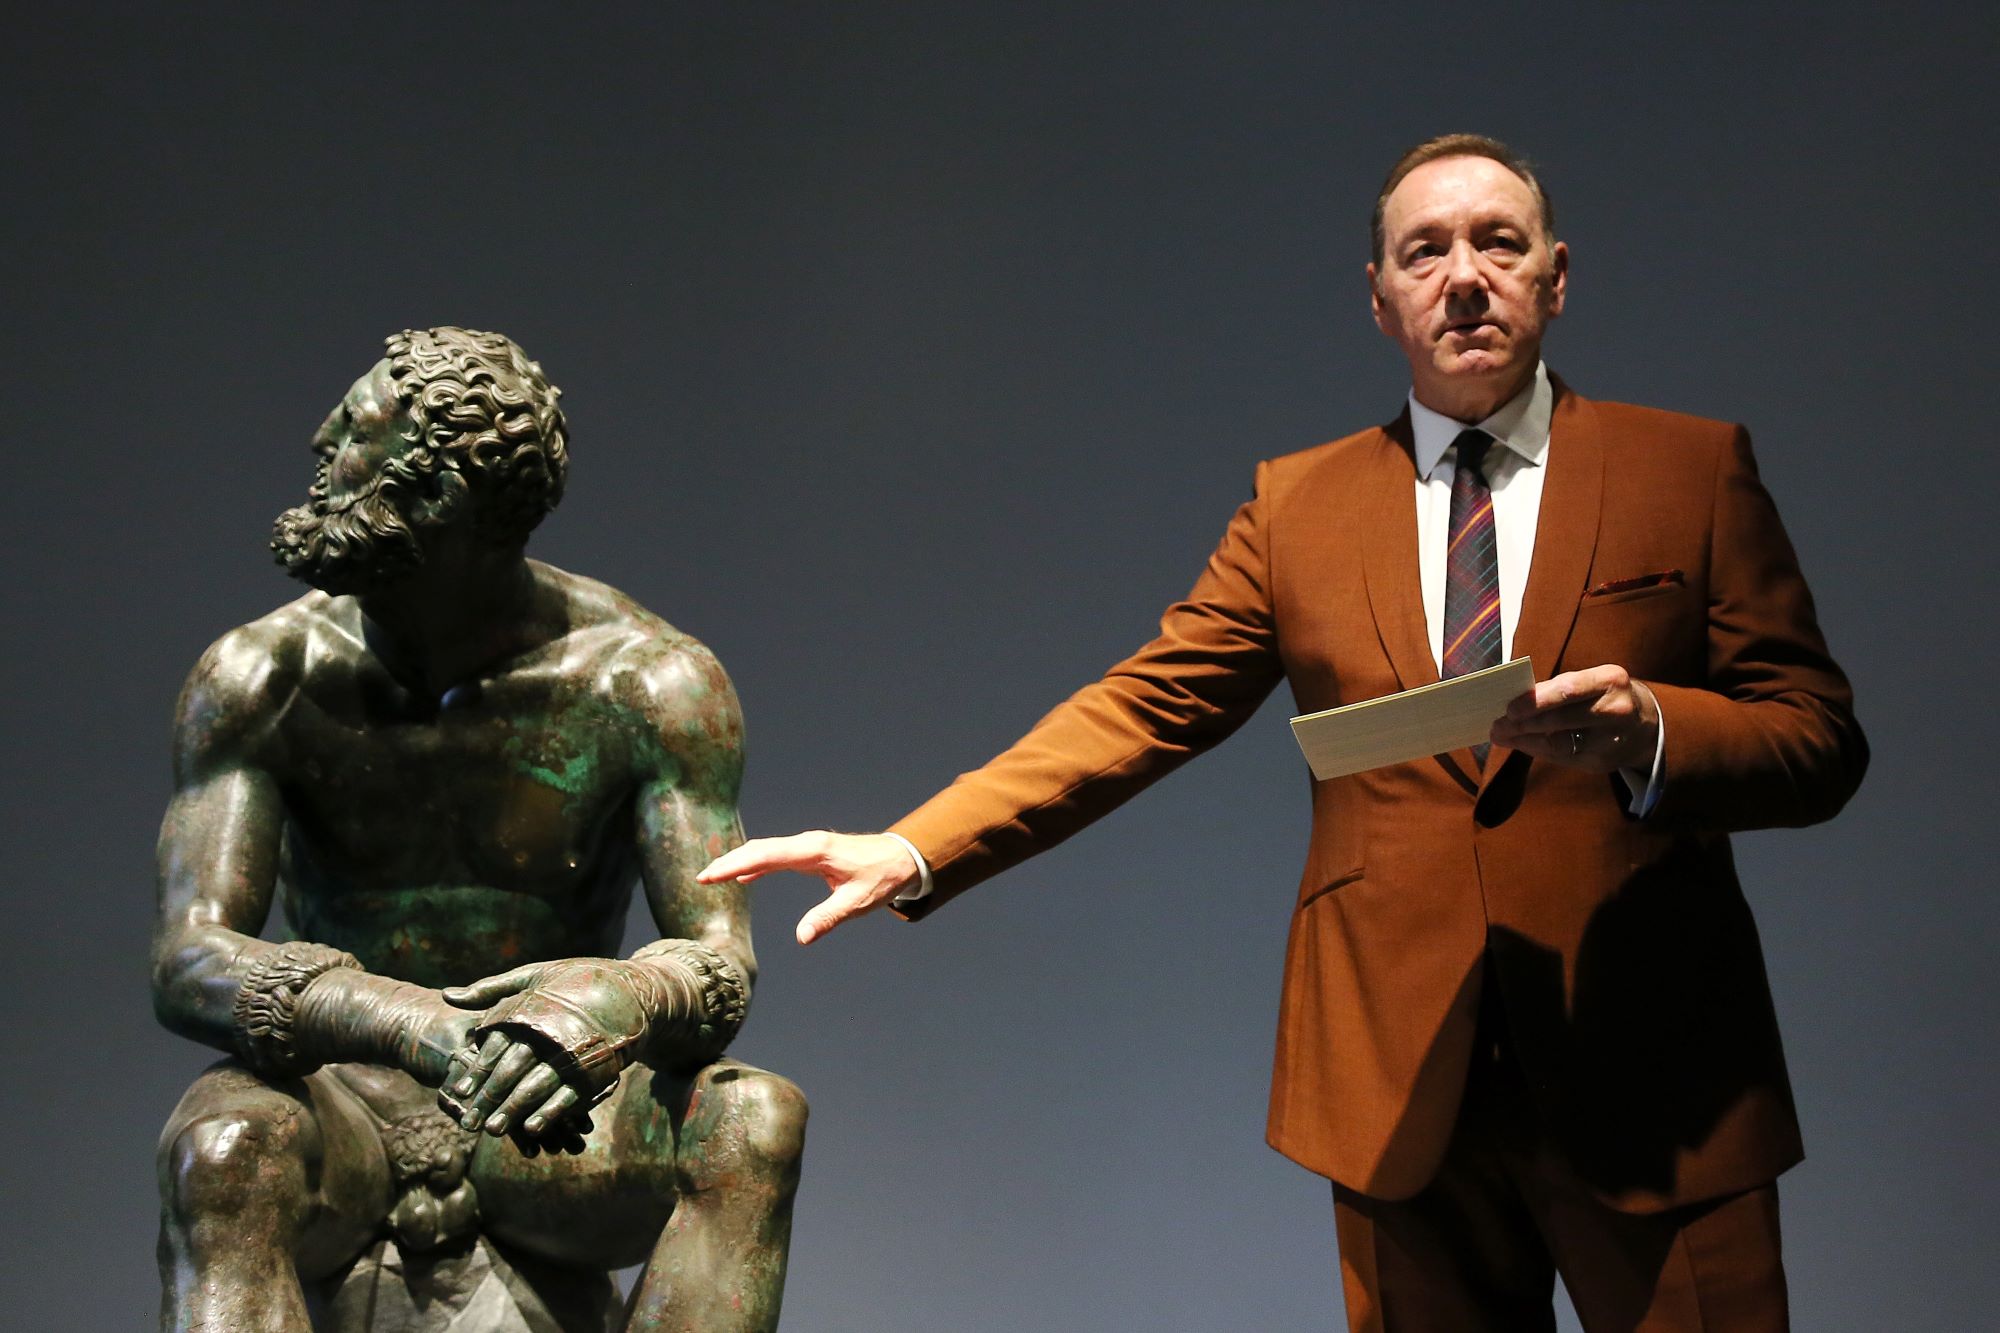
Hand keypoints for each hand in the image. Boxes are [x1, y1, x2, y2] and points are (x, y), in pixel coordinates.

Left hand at [438, 960, 652, 1147]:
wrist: (636, 990)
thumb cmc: (578, 981)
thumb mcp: (535, 975)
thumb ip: (491, 989)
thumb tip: (447, 995)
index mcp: (534, 1009)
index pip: (497, 1045)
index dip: (476, 1071)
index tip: (458, 1092)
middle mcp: (553, 1031)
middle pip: (514, 1070)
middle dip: (490, 1098)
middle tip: (469, 1123)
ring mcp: (577, 1052)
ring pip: (539, 1086)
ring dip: (515, 1111)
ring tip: (494, 1131)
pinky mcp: (598, 1068)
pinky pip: (571, 1095)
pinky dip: (551, 1113)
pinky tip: (532, 1129)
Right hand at [697, 831, 921, 944]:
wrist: (902, 857)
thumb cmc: (881, 877)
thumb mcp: (857, 902)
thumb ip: (828, 918)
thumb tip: (802, 937)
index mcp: (814, 852)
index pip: (766, 856)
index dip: (735, 865)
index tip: (711, 875)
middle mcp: (808, 844)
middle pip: (759, 849)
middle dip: (729, 861)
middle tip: (701, 877)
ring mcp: (809, 846)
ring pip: (766, 850)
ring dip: (740, 861)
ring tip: (714, 876)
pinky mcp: (812, 852)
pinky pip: (778, 855)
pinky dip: (758, 864)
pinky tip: (745, 877)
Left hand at [1489, 665, 1658, 772]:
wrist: (1645, 724)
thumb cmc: (1604, 695)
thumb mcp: (1592, 681)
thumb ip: (1558, 689)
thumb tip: (1512, 700)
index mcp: (1610, 680)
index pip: (1568, 690)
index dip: (1537, 701)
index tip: (1509, 707)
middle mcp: (1615, 710)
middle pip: (1561, 720)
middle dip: (1523, 724)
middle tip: (1496, 726)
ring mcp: (1611, 740)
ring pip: (1559, 743)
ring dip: (1524, 740)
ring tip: (1501, 736)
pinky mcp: (1604, 762)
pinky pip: (1563, 758)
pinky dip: (1538, 750)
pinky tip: (1521, 744)